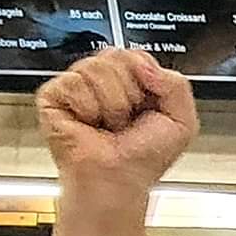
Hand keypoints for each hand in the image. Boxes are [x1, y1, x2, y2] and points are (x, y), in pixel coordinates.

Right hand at [36, 48, 198, 194]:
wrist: (118, 180)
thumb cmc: (144, 157)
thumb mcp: (182, 121)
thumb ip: (176, 84)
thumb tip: (143, 63)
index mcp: (132, 81)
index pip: (137, 55)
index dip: (147, 80)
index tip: (148, 106)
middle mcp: (103, 80)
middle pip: (117, 55)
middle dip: (130, 93)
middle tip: (126, 120)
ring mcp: (77, 86)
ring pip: (96, 67)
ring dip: (111, 104)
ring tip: (108, 124)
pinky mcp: (53, 95)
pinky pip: (74, 82)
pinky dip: (88, 108)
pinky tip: (87, 123)